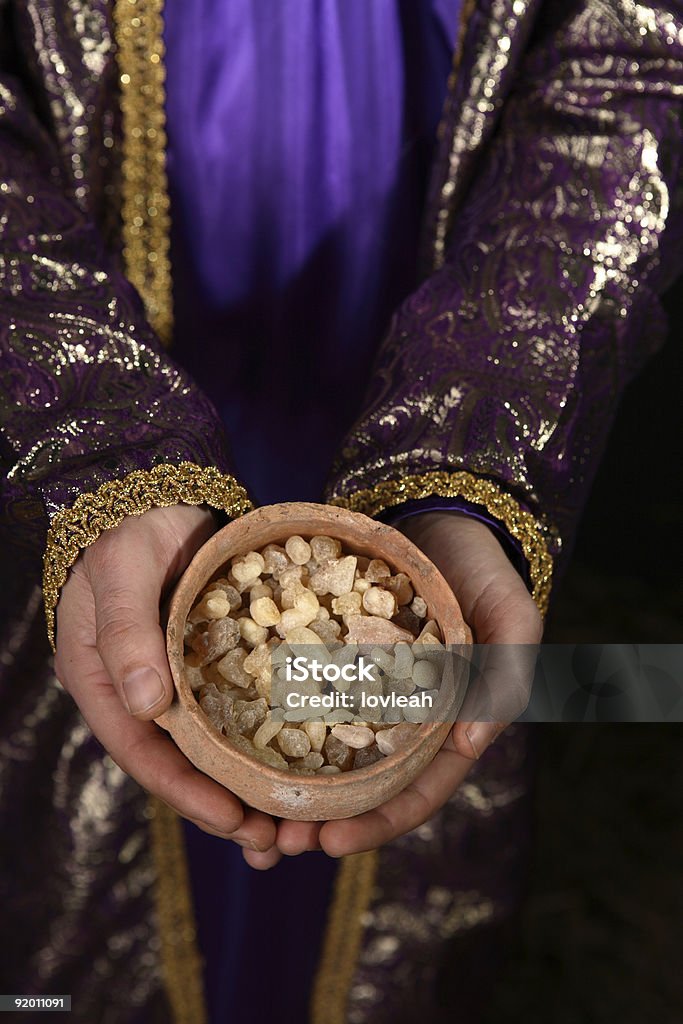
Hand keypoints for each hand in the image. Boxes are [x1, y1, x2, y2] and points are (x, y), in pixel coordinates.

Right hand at [54, 505, 276, 851]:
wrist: (159, 495)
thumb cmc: (129, 532)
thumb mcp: (122, 574)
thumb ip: (129, 633)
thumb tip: (148, 706)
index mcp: (104, 683)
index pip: (142, 753)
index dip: (185, 791)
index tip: (232, 819)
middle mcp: (140, 693)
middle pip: (181, 765)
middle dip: (224, 806)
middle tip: (274, 843)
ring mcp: (176, 681)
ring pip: (212, 748)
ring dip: (248, 787)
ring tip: (293, 828)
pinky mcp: (210, 664)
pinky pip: (237, 712)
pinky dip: (263, 742)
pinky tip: (302, 764)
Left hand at [245, 511, 541, 867]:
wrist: (441, 515)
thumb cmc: (486, 567)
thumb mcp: (511, 614)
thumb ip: (507, 673)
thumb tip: (471, 746)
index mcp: (447, 724)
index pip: (416, 791)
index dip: (377, 822)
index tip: (330, 842)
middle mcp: (401, 718)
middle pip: (362, 786)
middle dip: (322, 819)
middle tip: (274, 842)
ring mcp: (364, 690)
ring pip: (327, 753)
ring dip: (291, 786)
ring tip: (245, 809)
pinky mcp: (333, 660)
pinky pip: (303, 698)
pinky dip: (276, 725)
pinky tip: (236, 738)